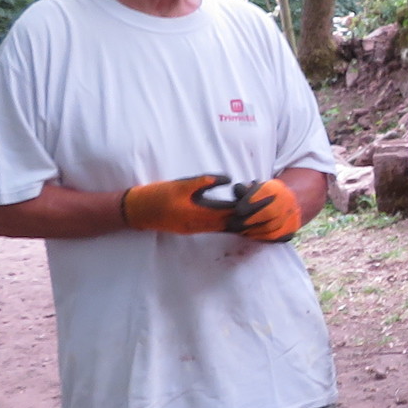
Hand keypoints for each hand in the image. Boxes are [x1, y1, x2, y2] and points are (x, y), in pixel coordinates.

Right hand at [119, 175, 301, 240]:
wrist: (136, 212)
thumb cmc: (157, 195)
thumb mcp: (182, 184)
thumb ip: (207, 181)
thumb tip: (230, 179)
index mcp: (202, 215)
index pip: (235, 212)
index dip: (252, 205)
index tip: (267, 198)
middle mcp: (203, 225)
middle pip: (236, 223)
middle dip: (253, 215)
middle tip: (271, 207)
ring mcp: (198, 229)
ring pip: (228, 227)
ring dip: (243, 220)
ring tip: (260, 213)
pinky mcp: (193, 228)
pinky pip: (218, 227)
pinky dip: (231, 222)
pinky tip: (238, 217)